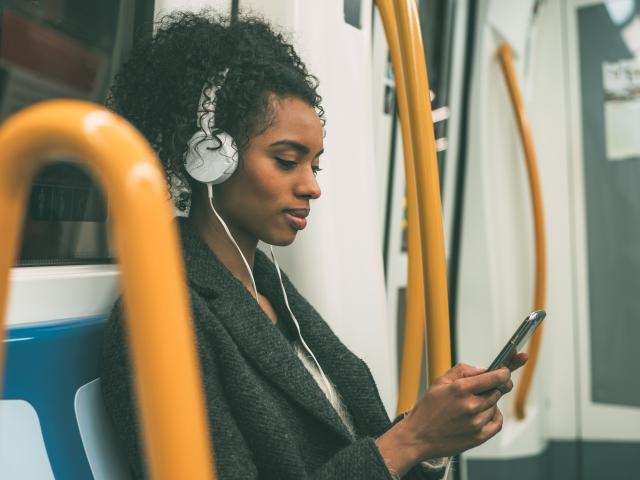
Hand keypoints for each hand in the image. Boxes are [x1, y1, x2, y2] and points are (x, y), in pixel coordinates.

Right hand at [402, 355, 525, 459]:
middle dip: (496, 386)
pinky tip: (484, 413)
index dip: (505, 372)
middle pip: (497, 391)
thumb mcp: (439, 382)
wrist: (418, 436)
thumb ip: (462, 370)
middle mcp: (471, 406)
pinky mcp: (478, 437)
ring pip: (495, 406)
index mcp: (460, 389)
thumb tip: (483, 370)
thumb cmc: (427, 409)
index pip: (495, 377)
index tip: (506, 370)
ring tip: (472, 403)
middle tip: (488, 385)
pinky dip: (495, 416)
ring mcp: (476, 423)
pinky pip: (497, 423)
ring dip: (490, 401)